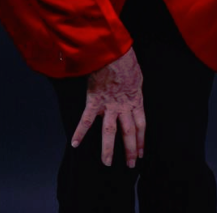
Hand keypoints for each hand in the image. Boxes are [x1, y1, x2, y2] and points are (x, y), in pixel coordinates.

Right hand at [71, 47, 144, 167]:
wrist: (113, 51)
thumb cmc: (126, 60)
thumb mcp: (137, 76)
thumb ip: (135, 89)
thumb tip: (134, 93)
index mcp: (135, 100)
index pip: (141, 125)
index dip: (142, 140)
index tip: (141, 152)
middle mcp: (123, 106)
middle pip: (129, 133)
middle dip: (130, 150)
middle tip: (131, 164)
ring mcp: (109, 105)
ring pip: (109, 132)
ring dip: (108, 149)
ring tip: (107, 163)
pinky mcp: (94, 101)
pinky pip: (86, 119)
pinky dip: (79, 132)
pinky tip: (75, 144)